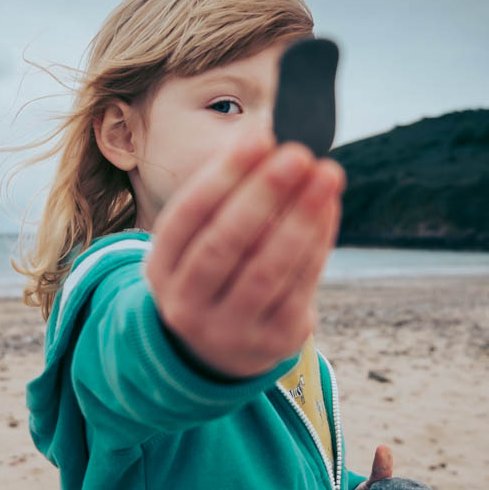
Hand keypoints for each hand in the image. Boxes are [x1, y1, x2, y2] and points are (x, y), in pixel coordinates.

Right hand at [144, 128, 345, 377]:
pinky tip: (328, 207)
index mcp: (160, 271)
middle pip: (223, 245)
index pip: (187, 218)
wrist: (219, 351)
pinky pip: (299, 287)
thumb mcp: (198, 241)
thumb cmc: (214, 272)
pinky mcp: (272, 343)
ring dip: (300, 218)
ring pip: (266, 270)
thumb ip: (225, 198)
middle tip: (298, 154)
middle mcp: (186, 305)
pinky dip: (317, 243)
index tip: (258, 138)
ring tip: (326, 175)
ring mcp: (229, 330)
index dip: (223, 177)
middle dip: (263, 195)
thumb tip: (265, 141)